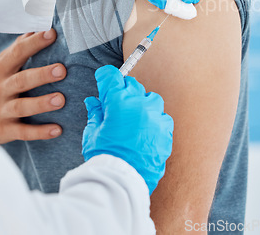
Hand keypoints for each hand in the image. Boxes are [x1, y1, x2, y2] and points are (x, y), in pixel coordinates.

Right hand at [0, 30, 66, 143]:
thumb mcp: (4, 64)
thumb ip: (21, 46)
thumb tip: (40, 24)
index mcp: (1, 69)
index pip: (17, 53)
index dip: (34, 43)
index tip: (52, 33)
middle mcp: (0, 89)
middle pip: (21, 80)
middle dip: (42, 75)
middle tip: (62, 69)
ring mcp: (1, 111)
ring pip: (22, 107)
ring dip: (42, 103)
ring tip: (61, 99)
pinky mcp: (5, 130)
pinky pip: (23, 132)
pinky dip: (40, 132)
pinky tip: (57, 130)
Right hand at [82, 65, 173, 193]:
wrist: (124, 182)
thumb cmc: (105, 157)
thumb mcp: (93, 133)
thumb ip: (96, 113)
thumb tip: (94, 102)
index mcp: (118, 100)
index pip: (111, 76)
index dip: (105, 77)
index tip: (103, 79)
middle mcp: (139, 103)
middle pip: (131, 85)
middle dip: (122, 91)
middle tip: (114, 105)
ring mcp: (155, 116)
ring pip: (150, 99)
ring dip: (140, 103)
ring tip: (131, 119)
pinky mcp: (166, 130)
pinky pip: (161, 117)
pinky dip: (153, 120)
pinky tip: (144, 132)